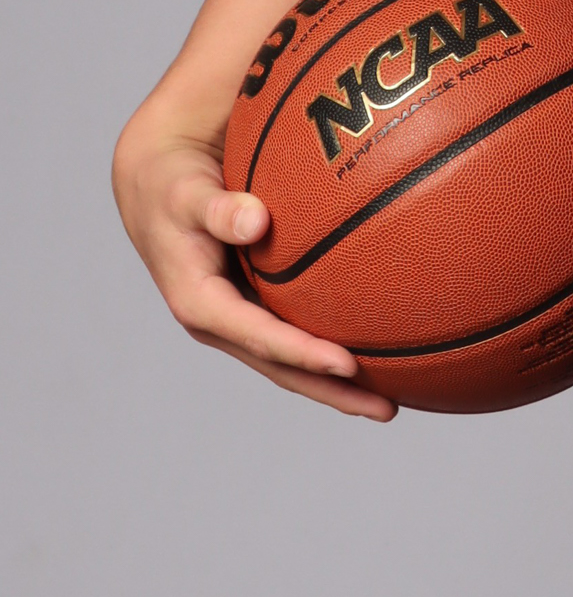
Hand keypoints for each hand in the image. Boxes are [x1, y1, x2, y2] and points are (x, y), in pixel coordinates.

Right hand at [112, 107, 396, 420]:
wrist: (156, 188)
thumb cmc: (174, 186)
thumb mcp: (185, 194)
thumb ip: (217, 208)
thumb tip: (255, 221)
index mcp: (201, 305)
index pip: (260, 338)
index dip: (303, 354)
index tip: (348, 365)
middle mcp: (222, 322)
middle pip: (283, 368)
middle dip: (333, 391)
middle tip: (387, 409)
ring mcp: (239, 319)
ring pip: (293, 360)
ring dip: (339, 382)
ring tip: (392, 398)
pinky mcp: (254, 305)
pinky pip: (297, 332)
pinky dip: (332, 345)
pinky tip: (378, 347)